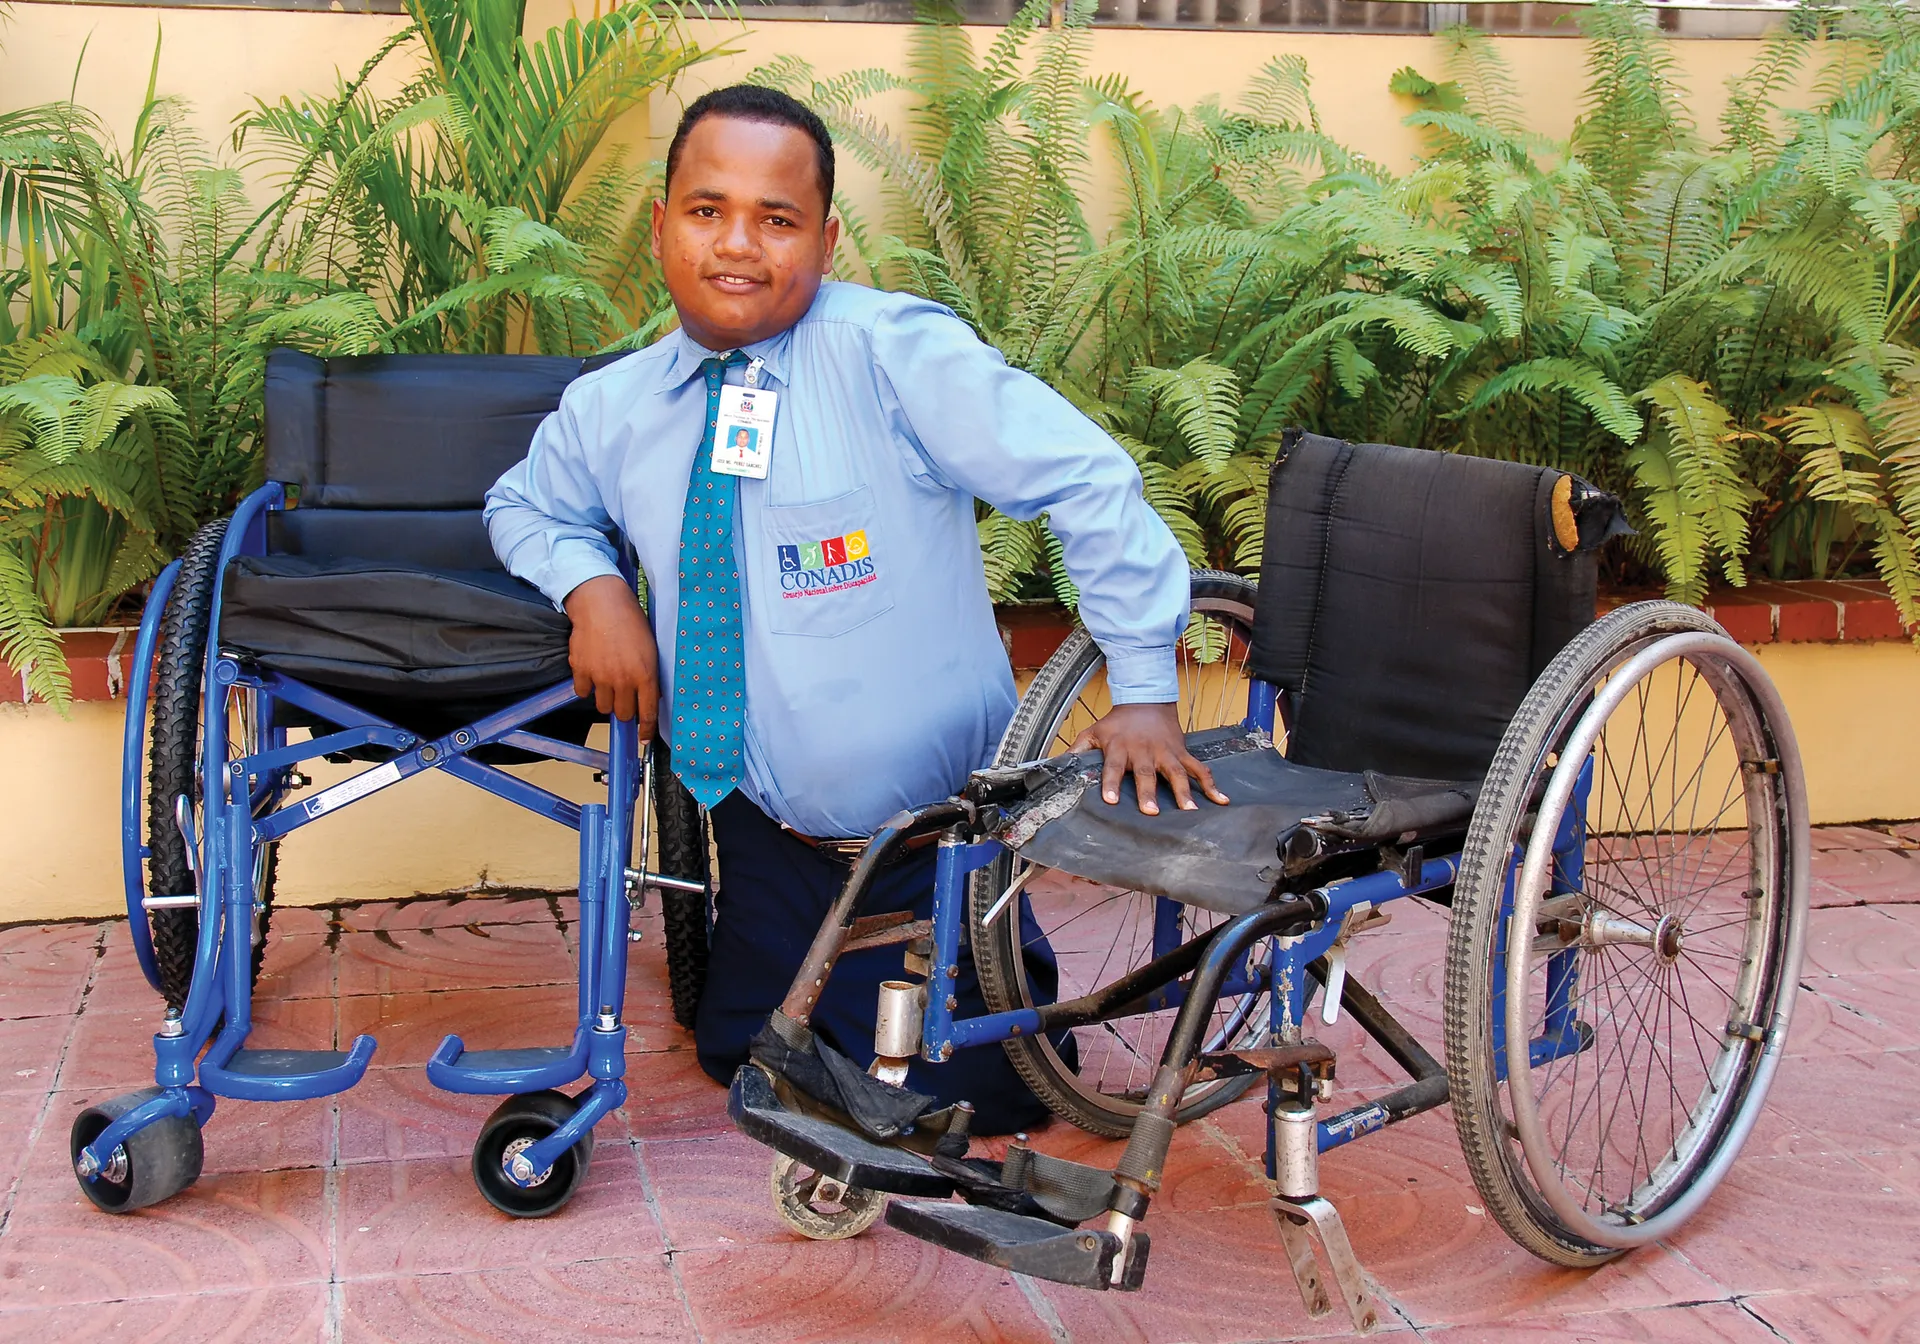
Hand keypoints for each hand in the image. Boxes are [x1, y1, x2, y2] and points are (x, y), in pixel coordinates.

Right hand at [562, 575, 660, 734]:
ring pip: (602, 706)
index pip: (648, 712)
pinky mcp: (581, 670)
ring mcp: (601, 677)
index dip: (646, 728)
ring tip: (608, 681)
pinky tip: (592, 671)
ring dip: (606, 698)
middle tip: (624, 695)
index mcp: (646, 674)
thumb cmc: (630, 620)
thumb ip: (650, 674)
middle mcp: (623, 679)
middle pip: (623, 713)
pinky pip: (583, 692)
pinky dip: (587, 686)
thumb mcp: (651, 647)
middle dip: (625, 708)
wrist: (601, 603)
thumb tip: (652, 695)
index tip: (644, 737)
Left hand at [1070, 702, 1229, 815]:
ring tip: (1189, 811)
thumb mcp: (1093, 732)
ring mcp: (1165, 753)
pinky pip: (1199, 769)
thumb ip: (1077, 750)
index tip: (1112, 800)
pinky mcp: (1182, 753)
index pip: (1113, 767)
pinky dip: (1211, 784)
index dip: (1112, 783)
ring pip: (1176, 773)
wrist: (1146, 700)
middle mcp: (1144, 751)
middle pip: (1146, 773)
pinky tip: (1221, 800)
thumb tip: (1053, 766)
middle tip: (1151, 811)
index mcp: (1119, 748)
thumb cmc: (1117, 722)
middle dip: (1148, 791)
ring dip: (1183, 792)